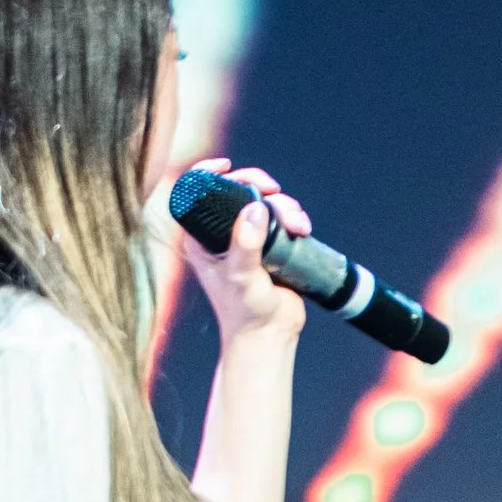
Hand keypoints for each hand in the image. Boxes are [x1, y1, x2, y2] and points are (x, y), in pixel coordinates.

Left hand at [172, 159, 310, 345]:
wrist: (269, 335)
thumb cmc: (243, 310)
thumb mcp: (240, 275)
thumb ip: (246, 242)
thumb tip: (257, 208)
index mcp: (202, 237)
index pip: (200, 194)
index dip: (211, 174)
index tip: (228, 166)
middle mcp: (223, 234)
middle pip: (238, 192)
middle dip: (259, 186)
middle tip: (273, 191)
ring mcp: (249, 239)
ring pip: (265, 204)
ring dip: (285, 206)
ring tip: (297, 224)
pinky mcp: (273, 247)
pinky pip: (282, 220)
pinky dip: (294, 218)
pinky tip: (302, 229)